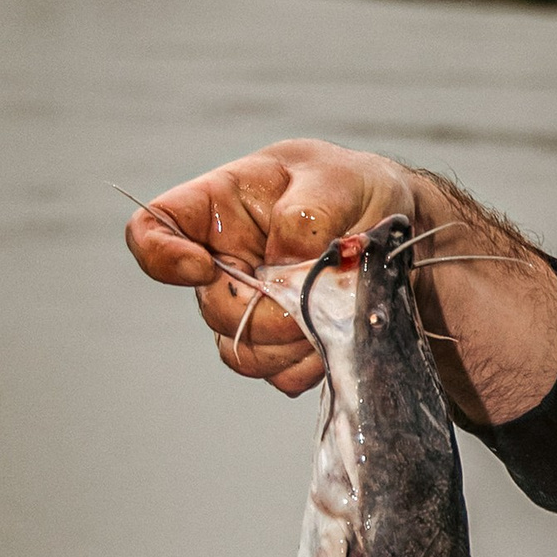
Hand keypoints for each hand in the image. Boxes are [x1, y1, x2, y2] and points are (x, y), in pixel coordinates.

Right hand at [124, 140, 556, 423]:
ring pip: (241, 352)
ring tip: (337, 310)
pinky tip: (340, 334)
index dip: (162, 257)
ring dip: (292, 341)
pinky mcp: (282, 346)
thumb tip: (283, 260)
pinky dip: (311, 363)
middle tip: (316, 288)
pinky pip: (278, 375)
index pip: (151, 231)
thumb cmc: (359, 191)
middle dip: (266, 308)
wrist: (405, 235)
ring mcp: (251, 308)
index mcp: (220, 208)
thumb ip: (304, 215)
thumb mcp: (338, 181)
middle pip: (211, 308)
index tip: (205, 267)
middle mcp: (224, 262)